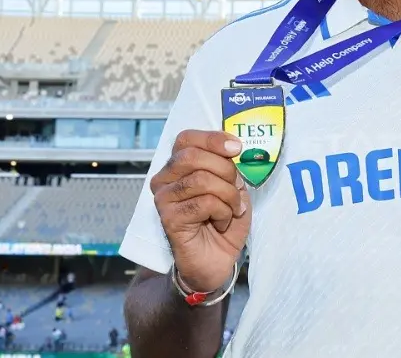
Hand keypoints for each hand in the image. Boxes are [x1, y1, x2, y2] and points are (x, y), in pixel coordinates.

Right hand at [151, 130, 250, 291]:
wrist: (216, 261)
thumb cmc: (223, 222)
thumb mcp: (233, 187)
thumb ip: (230, 166)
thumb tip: (234, 149)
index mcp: (178, 166)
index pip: (186, 139)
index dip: (212, 138)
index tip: (236, 147)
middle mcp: (165, 179)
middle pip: (192, 156)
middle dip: (225, 169)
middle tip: (237, 187)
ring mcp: (164, 199)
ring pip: (201, 180)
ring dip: (228, 195)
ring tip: (232, 209)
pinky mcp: (168, 218)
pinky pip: (203, 203)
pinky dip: (223, 212)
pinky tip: (221, 223)